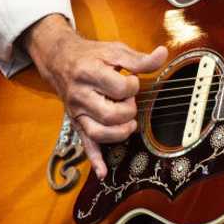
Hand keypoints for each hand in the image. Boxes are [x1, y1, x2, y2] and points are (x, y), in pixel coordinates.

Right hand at [22, 14, 167, 178]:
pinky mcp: (76, 123)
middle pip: (109, 114)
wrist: (60, 60)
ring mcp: (77, 112)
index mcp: (90, 73)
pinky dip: (95, 160)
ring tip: (129, 124)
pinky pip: (85, 144)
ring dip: (120, 133)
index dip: (133, 86)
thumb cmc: (91, 55)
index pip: (119, 88)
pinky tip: (103, 172)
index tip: (133, 81)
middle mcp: (80, 95)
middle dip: (128, 111)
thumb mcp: (115, 51)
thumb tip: (162, 54)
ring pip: (98, 133)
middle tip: (129, 102)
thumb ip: (139, 58)